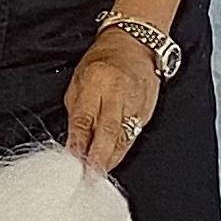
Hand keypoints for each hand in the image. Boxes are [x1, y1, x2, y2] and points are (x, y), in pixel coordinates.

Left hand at [65, 32, 161, 174]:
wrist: (134, 44)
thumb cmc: (102, 61)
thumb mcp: (78, 81)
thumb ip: (76, 112)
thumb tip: (73, 142)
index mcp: (95, 81)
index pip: (84, 118)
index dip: (78, 143)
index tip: (73, 161)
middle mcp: (117, 92)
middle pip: (108, 132)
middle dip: (98, 158)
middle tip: (88, 176)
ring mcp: (136, 102)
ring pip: (123, 138)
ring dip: (110, 159)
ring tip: (98, 174)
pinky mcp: (147, 111)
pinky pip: (133, 136)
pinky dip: (122, 150)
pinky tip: (113, 159)